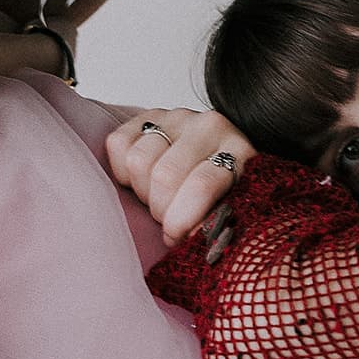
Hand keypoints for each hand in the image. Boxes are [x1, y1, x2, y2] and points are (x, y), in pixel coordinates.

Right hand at [105, 107, 256, 244]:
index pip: (202, 185)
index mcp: (239, 151)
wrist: (211, 165)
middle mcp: (211, 126)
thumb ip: (218, 226)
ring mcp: (179, 117)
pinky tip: (141, 179)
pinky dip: (122, 170)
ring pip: (139, 160)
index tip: (177, 238)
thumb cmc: (220, 197)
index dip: (182, 220)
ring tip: (156, 199)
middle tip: (166, 220)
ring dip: (142, 191)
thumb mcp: (229, 212)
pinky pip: (118, 144)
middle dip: (160, 209)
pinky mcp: (149, 115)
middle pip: (165, 175)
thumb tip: (198, 243)